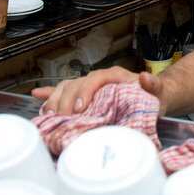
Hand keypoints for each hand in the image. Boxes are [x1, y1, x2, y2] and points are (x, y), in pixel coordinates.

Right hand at [31, 66, 166, 114]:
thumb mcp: (158, 91)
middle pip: (75, 84)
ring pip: (66, 88)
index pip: (94, 79)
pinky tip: (35, 97)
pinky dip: (49, 94)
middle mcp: (98, 79)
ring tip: (48, 115)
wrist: (154, 98)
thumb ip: (153, 85)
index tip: (80, 109)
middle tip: (61, 119)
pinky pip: (64, 92)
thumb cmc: (154, 96)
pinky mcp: (83, 96)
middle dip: (66, 101)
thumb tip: (145, 77)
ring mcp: (88, 86)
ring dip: (54, 100)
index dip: (84, 92)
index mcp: (113, 75)